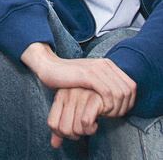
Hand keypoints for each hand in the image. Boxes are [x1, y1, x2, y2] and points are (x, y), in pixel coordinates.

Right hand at [20, 43, 135, 117]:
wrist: (49, 68)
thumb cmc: (69, 78)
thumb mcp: (91, 79)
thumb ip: (106, 84)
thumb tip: (123, 100)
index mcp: (108, 64)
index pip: (131, 86)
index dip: (129, 103)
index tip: (118, 112)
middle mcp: (105, 64)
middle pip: (128, 91)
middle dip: (123, 108)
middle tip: (111, 116)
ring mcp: (96, 68)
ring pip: (119, 93)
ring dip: (115, 109)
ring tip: (105, 115)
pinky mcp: (88, 75)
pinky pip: (108, 94)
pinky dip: (107, 107)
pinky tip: (99, 111)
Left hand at [47, 87, 103, 147]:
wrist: (107, 95)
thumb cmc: (87, 105)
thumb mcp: (71, 113)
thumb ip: (61, 127)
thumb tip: (54, 145)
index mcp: (59, 96)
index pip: (52, 124)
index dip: (61, 134)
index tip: (71, 130)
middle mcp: (68, 94)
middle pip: (64, 130)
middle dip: (74, 135)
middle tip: (82, 129)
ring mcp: (80, 95)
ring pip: (77, 129)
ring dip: (85, 133)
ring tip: (89, 125)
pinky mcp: (93, 98)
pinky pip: (86, 123)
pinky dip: (92, 129)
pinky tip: (95, 123)